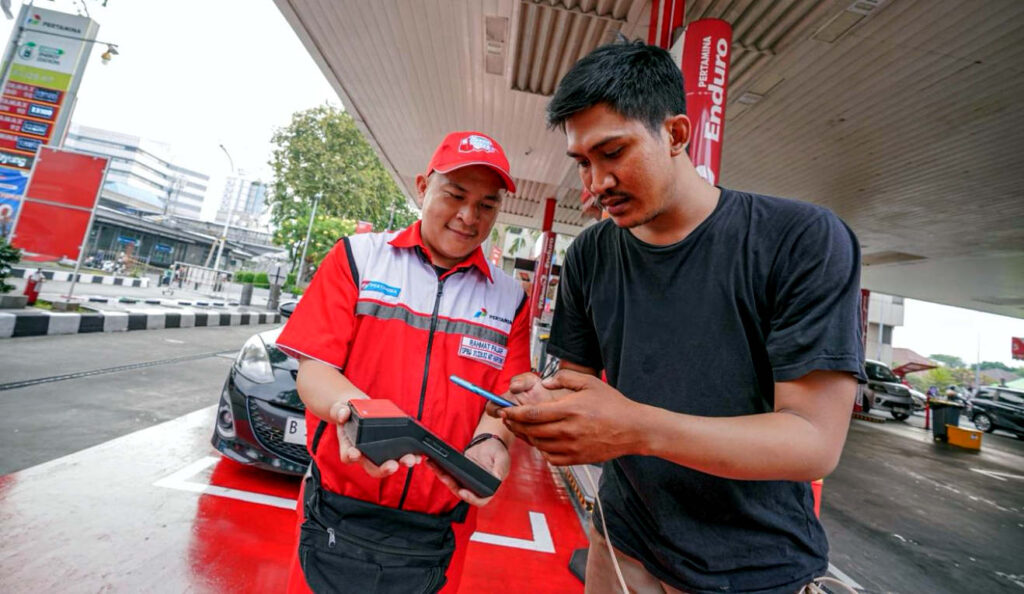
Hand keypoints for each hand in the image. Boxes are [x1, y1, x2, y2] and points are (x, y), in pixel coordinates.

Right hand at [331, 400, 420, 477]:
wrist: (358, 409)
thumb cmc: (348, 413)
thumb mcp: (341, 409)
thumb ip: (340, 411)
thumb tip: (343, 413)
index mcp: (350, 447)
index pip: (348, 456)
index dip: (351, 456)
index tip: (355, 454)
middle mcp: (365, 455)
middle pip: (373, 467)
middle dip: (383, 469)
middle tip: (392, 466)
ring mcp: (379, 453)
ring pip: (389, 464)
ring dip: (401, 463)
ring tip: (410, 459)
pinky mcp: (392, 448)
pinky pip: (401, 455)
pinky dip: (412, 456)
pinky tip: (419, 454)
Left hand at [425, 436, 509, 506]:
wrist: (489, 443)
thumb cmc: (498, 452)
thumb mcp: (503, 459)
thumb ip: (500, 468)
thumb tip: (497, 477)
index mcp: (489, 487)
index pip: (480, 500)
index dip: (471, 498)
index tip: (463, 491)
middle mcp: (476, 487)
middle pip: (462, 492)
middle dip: (451, 484)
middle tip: (445, 476)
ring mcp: (467, 481)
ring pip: (453, 484)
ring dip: (443, 476)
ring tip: (435, 466)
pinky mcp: (459, 474)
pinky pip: (449, 474)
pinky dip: (441, 469)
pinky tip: (434, 461)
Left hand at [499, 370, 645, 465]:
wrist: (633, 429)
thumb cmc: (613, 405)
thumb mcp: (590, 382)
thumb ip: (565, 377)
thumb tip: (545, 383)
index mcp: (570, 409)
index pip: (533, 414)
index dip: (514, 413)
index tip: (504, 410)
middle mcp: (568, 430)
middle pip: (532, 430)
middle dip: (515, 424)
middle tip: (507, 418)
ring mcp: (572, 447)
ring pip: (539, 445)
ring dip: (526, 436)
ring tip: (521, 428)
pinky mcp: (577, 458)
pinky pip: (551, 458)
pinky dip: (542, 450)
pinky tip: (540, 441)